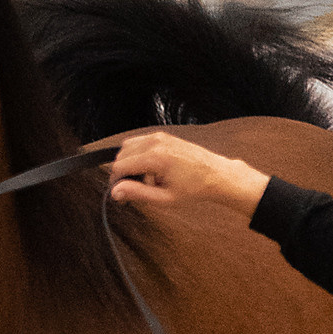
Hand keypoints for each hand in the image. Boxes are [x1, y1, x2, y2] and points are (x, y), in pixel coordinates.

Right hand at [107, 131, 269, 218]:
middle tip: (134, 190)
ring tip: (146, 180)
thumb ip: (137, 194)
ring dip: (130, 164)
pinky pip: (139, 144)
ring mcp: (159, 136)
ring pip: (128, 148)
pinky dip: (139, 156)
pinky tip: (152, 170)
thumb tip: (116, 191)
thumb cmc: (194, 187)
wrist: (216, 175)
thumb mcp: (164, 198)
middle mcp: (155, 142)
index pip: (119, 166)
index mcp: (155, 157)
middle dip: (123, 173)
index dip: (117, 182)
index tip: (122, 195)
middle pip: (121, 155)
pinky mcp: (163, 136)